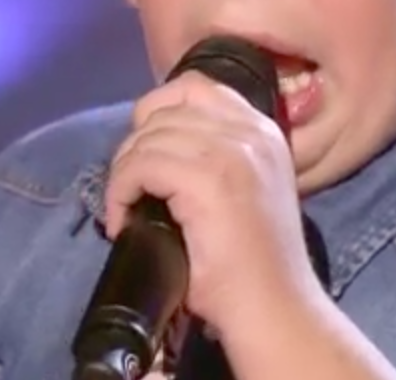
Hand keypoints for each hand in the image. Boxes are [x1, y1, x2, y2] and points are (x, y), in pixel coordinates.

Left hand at [104, 71, 323, 339]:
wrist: (276, 309)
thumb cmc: (256, 264)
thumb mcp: (246, 190)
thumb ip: (217, 157)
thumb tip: (157, 143)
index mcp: (263, 130)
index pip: (195, 87)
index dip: (158, 110)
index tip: (145, 150)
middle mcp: (251, 131)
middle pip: (164, 110)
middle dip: (135, 149)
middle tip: (130, 191)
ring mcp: (231, 152)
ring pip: (146, 138)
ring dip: (124, 174)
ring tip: (126, 209)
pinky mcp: (207, 179)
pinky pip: (139, 166)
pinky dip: (119, 192)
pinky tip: (122, 222)